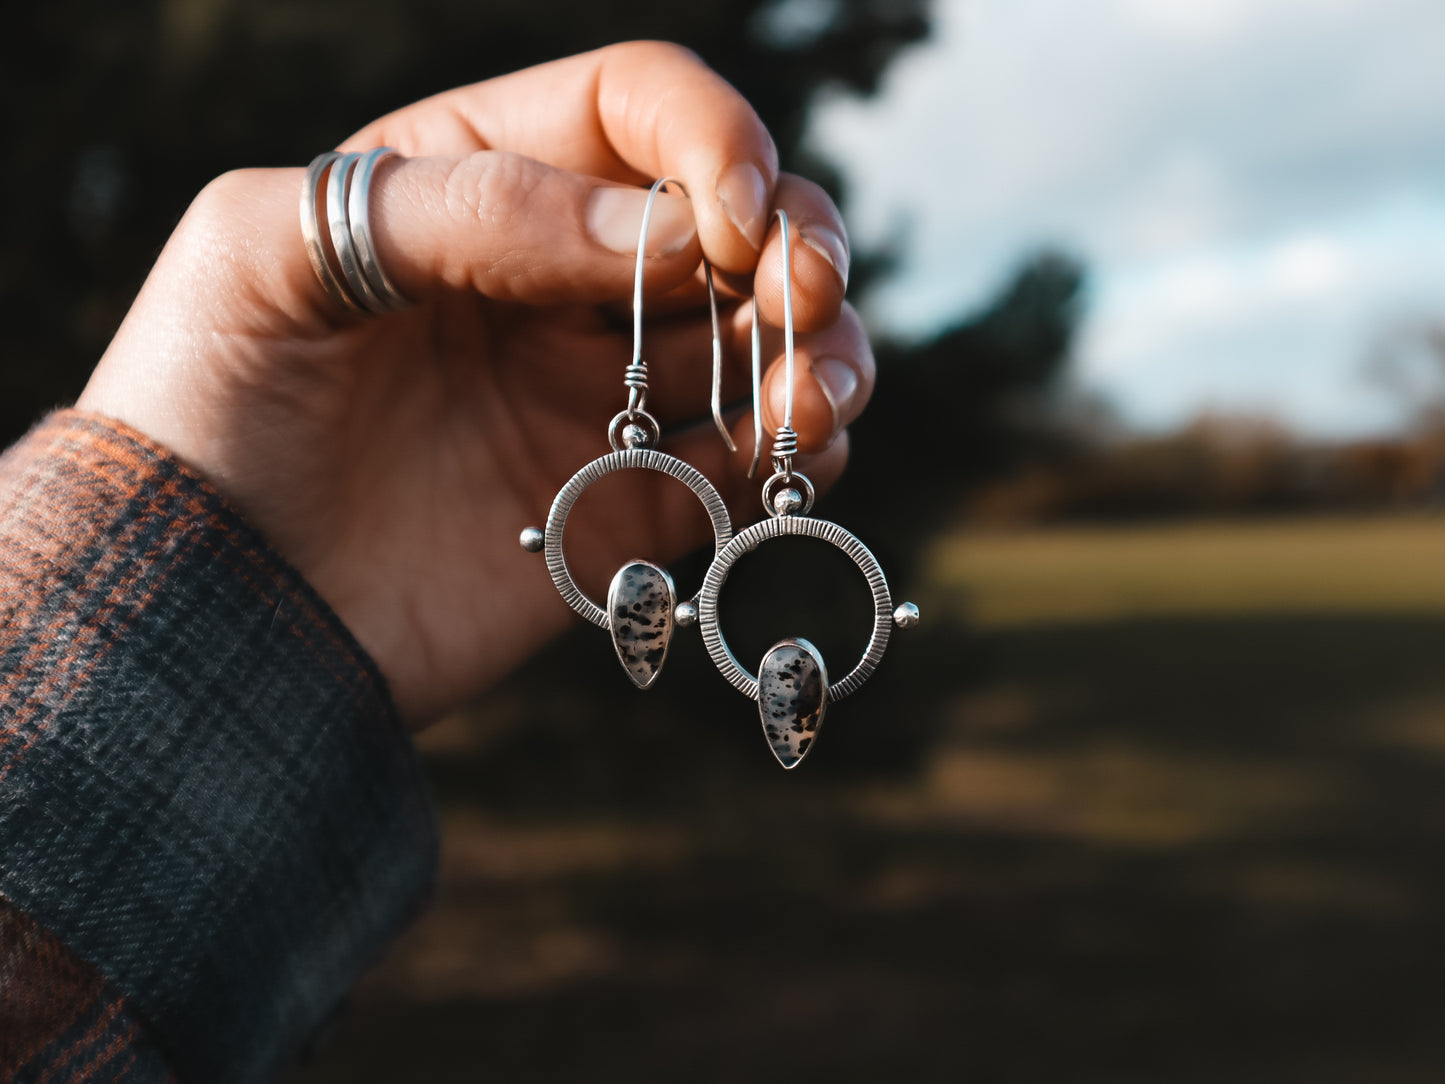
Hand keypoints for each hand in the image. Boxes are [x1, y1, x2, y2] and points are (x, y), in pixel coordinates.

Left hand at [77, 42, 873, 723]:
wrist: (202, 609)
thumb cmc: (202, 404)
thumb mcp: (275, 251)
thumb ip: (470, 210)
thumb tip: (668, 234)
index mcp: (476, 181)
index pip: (635, 111)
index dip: (709, 142)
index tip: (728, 220)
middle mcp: (556, 280)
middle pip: (729, 222)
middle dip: (794, 243)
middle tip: (800, 292)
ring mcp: (599, 395)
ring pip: (759, 340)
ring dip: (818, 347)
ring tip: (812, 392)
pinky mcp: (629, 505)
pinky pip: (747, 461)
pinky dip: (800, 448)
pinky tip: (801, 450)